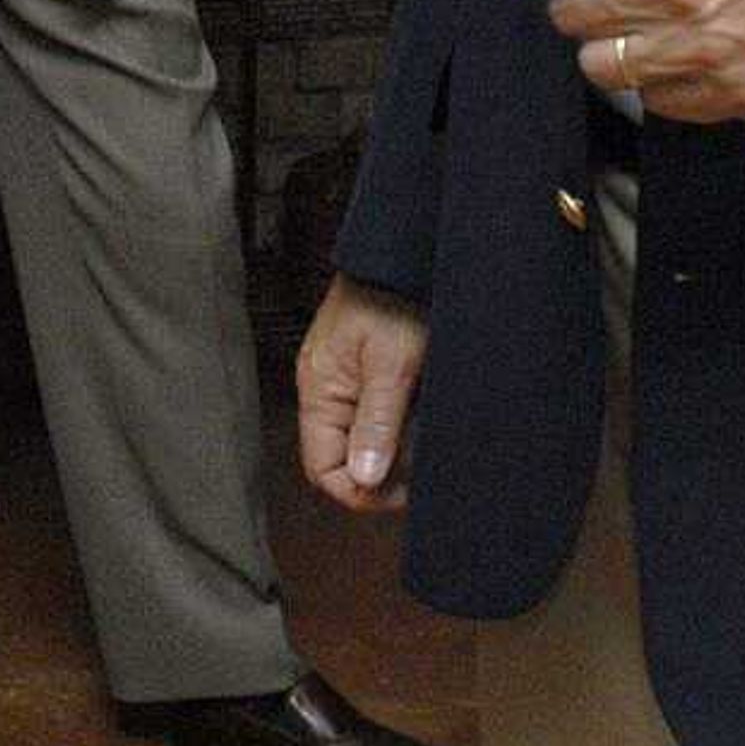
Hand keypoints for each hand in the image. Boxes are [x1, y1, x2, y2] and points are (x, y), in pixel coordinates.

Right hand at [296, 275, 427, 510]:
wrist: (399, 253)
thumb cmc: (392, 295)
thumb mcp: (392, 365)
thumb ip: (377, 424)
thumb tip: (364, 478)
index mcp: (320, 391)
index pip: (323, 468)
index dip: (360, 491)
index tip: (401, 492)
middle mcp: (326, 390)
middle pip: (341, 458)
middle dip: (380, 474)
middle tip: (419, 472)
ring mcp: (344, 381)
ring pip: (361, 440)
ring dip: (393, 451)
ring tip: (424, 440)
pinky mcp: (365, 371)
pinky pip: (374, 416)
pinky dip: (399, 427)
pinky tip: (421, 419)